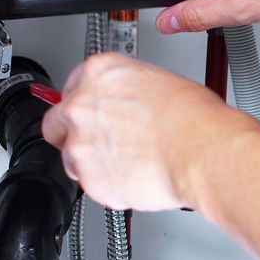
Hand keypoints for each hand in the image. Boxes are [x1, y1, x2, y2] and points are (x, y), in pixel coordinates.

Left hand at [40, 54, 253, 211]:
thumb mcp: (156, 81)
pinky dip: (109, 185)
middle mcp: (81, 106)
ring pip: (71, 159)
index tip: (95, 115)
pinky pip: (91, 185)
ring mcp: (81, 144)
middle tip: (102, 142)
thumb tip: (120, 104)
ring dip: (92, 163)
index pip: (71, 87)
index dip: (87, 105)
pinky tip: (134, 176)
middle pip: (57, 123)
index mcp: (98, 73)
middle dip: (74, 134)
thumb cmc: (193, 119)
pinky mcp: (89, 178)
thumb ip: (123, 91)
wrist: (203, 152)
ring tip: (128, 162)